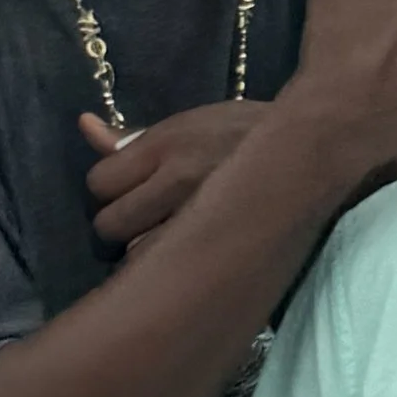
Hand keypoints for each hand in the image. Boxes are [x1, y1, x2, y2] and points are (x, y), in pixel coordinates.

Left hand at [81, 103, 273, 253]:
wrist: (313, 148)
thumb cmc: (244, 134)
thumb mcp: (186, 125)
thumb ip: (131, 135)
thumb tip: (84, 125)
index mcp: (167, 145)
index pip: (99, 182)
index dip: (109, 190)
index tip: (130, 191)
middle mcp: (178, 180)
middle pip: (110, 224)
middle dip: (120, 224)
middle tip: (145, 221)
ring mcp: (200, 217)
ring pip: (137, 255)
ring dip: (144, 251)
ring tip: (169, 240)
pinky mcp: (220, 245)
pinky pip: (171, 271)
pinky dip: (171, 268)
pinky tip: (187, 257)